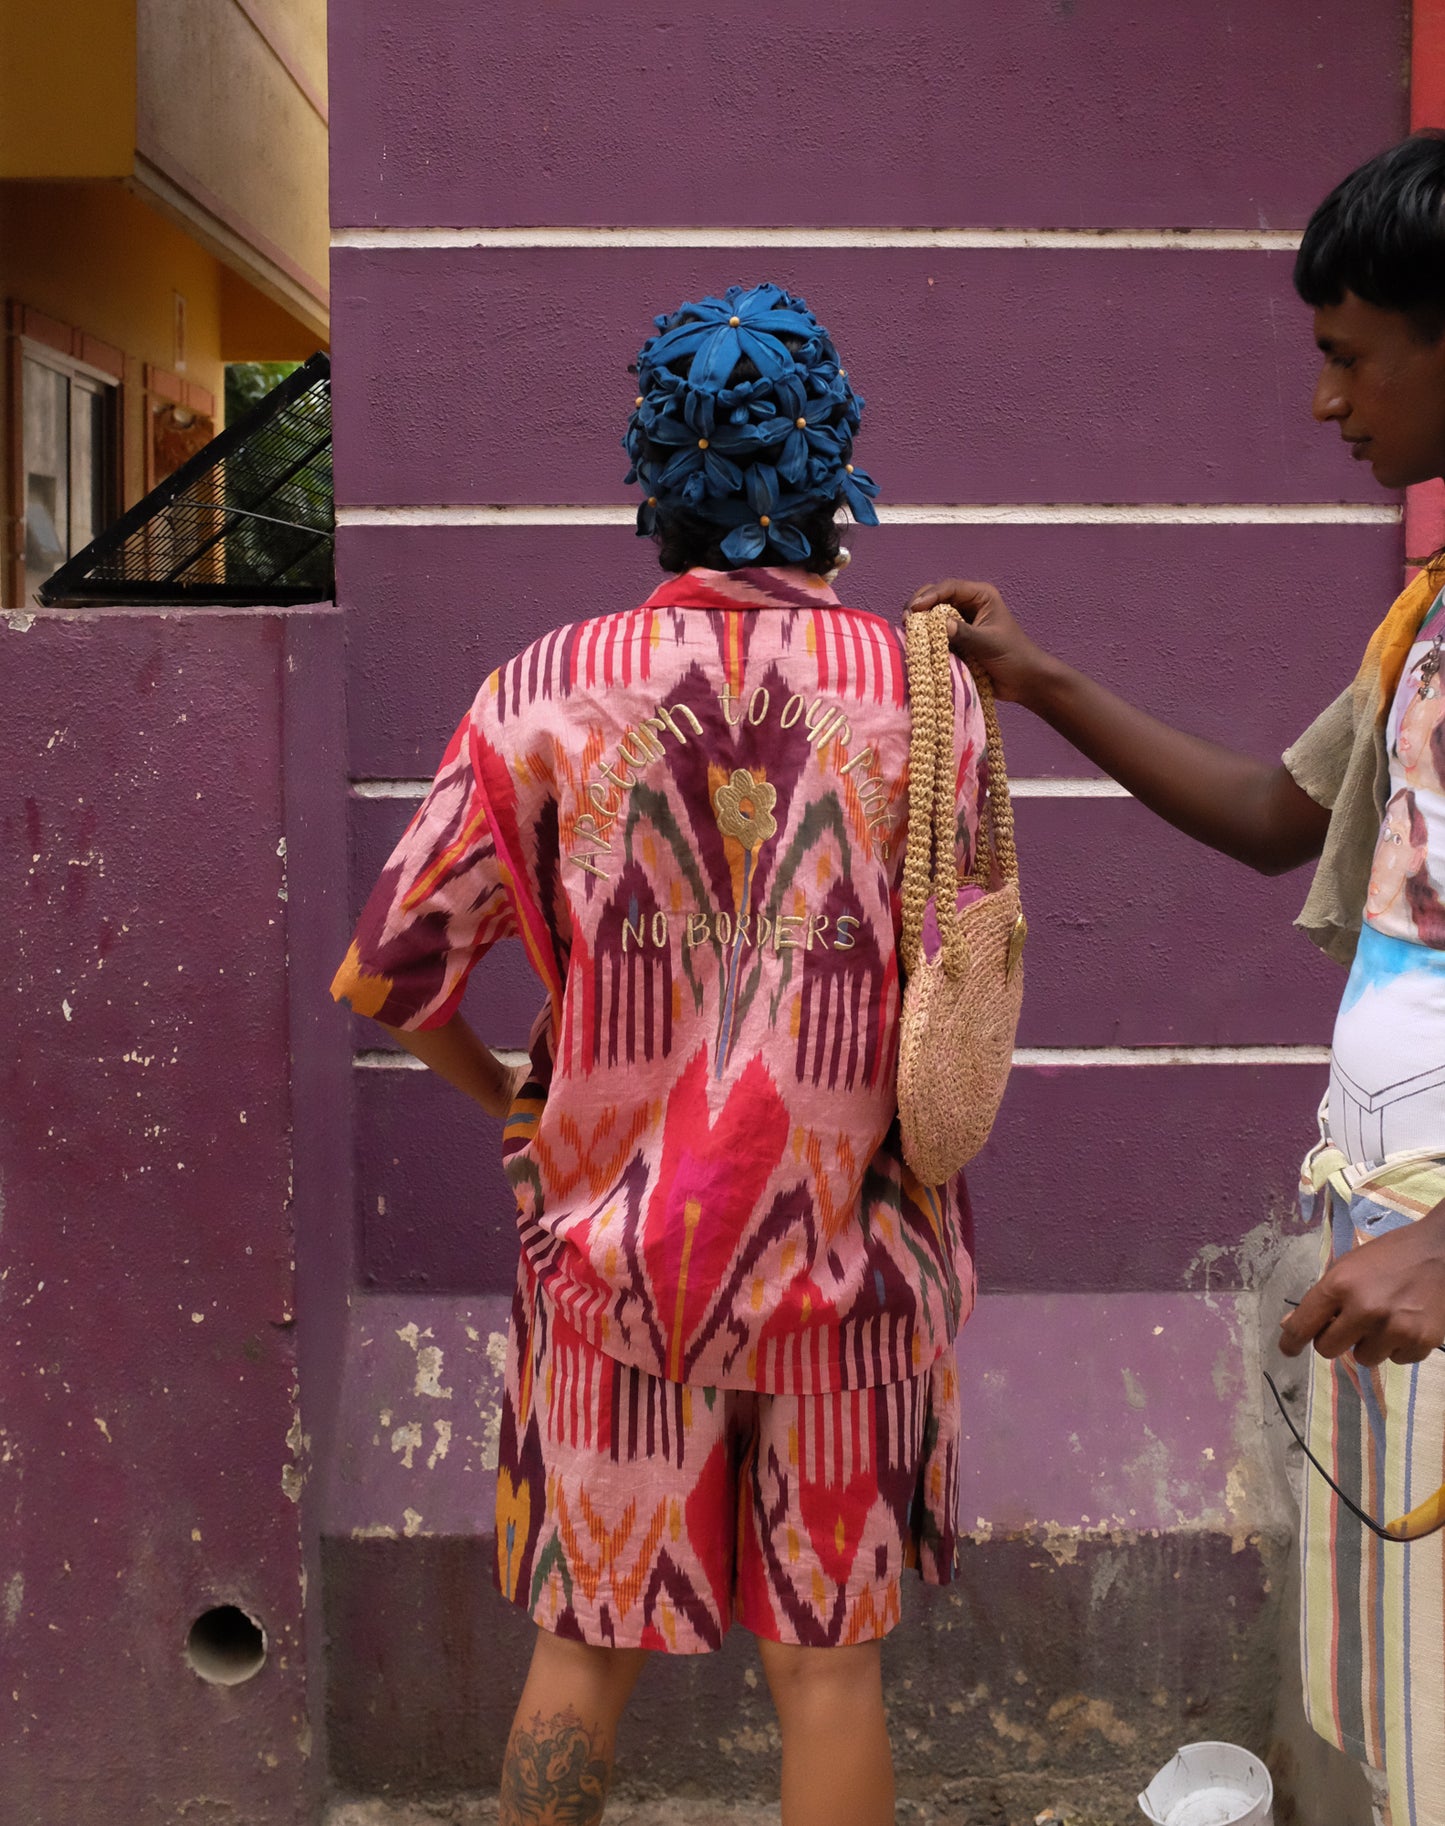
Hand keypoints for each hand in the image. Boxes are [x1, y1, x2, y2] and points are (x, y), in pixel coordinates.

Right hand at [904, 579, 1059, 707]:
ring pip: (932, 614)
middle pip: (936, 596)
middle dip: (920, 606)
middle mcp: (968, 604)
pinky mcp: (955, 638)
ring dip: (919, 622)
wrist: (1023, 681)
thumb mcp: (989, 643)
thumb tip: (940, 625)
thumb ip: (965, 633)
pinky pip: (934, 633)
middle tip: (907, 620)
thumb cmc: (1013, 656)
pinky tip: (915, 642)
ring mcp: (960, 621)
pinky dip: (924, 636)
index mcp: (980, 596)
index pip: (949, 587)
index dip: (930, 596)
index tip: (915, 610)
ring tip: (908, 631)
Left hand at [1279, 1212, 1444, 1367]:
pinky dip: (1398, 1347)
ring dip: (1369, 1345)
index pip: (1303, 1325)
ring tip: (1384, 1319)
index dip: (1291, 1341)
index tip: (1288, 1349)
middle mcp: (1365, 1309)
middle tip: (1348, 1326)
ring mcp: (1395, 1328)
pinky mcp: (1421, 1342)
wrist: (1441, 1252)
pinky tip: (1407, 1322)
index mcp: (1340, 1285)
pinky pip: (1396, 1360)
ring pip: (1363, 1359)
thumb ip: (1321, 1298)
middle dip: (1334, 1341)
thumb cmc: (1389, 1256)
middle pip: (1328, 1350)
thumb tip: (1289, 1326)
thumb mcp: (1347, 1266)